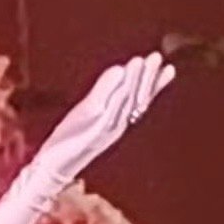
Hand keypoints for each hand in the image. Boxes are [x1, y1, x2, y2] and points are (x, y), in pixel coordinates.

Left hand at [35, 50, 175, 187]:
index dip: (154, 83)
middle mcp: (117, 124)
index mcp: (118, 118)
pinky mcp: (93, 135)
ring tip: (140, 61)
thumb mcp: (91, 110)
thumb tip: (121, 68)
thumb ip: (106, 90)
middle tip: (157, 57)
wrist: (54, 166)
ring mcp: (106, 130)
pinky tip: (121, 85)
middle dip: (146, 76)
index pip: (141, 97)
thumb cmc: (72, 137)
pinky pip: (108, 115)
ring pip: (124, 102)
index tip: (168, 67)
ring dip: (133, 81)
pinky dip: (116, 98)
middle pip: (135, 97)